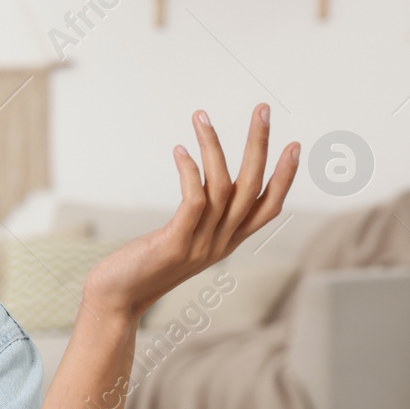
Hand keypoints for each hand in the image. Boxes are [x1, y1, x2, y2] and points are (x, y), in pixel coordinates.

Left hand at [82, 104, 297, 321]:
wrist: (116, 299)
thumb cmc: (143, 266)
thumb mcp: (180, 241)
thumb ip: (199, 220)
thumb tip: (205, 183)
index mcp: (227, 242)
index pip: (267, 207)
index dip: (284, 177)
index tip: (293, 145)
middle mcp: (220, 244)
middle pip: (252, 188)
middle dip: (259, 145)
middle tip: (262, 109)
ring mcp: (200, 245)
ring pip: (222, 187)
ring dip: (214, 146)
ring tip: (201, 117)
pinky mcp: (175, 244)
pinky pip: (193, 200)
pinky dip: (190, 170)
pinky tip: (180, 150)